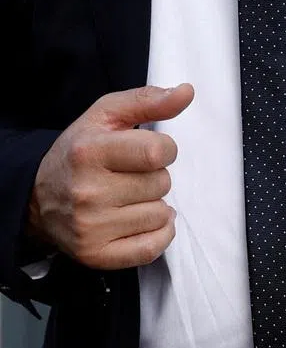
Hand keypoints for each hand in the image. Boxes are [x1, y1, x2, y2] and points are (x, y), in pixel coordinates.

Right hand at [26, 83, 194, 269]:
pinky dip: (158, 234)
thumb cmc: (81, 150)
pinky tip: (142, 220)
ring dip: (154, 204)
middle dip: (155, 176)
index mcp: (90, 152)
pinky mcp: (95, 255)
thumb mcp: (107, 115)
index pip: (158, 152)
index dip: (165, 149)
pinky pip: (151, 248)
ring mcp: (90, 228)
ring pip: (160, 214)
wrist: (38, 195)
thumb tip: (187, 92)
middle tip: (131, 175)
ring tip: (128, 197)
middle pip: (161, 183)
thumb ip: (149, 100)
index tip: (151, 150)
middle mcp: (87, 192)